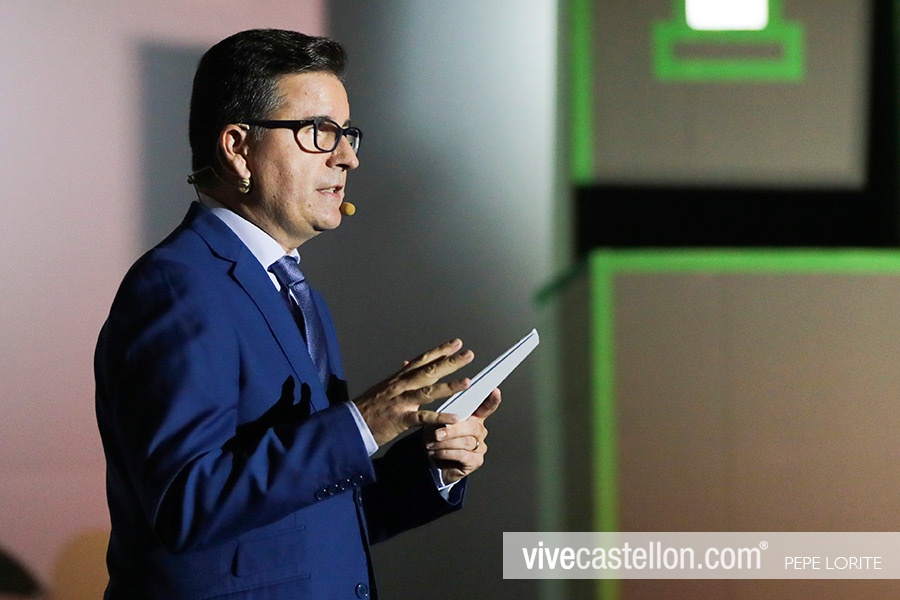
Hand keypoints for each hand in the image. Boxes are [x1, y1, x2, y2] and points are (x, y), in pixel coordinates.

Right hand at [354, 339, 474, 446]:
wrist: (350, 424)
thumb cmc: (368, 407)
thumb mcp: (384, 386)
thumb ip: (400, 376)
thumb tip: (409, 362)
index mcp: (399, 378)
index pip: (422, 360)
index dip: (440, 351)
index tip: (456, 343)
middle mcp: (401, 386)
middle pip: (429, 371)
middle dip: (450, 362)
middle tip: (468, 354)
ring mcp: (401, 402)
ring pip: (428, 391)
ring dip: (449, 386)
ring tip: (467, 382)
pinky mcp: (400, 419)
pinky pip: (422, 417)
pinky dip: (439, 417)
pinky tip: (454, 418)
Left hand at [425, 388, 500, 483]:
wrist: (433, 461)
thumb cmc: (438, 439)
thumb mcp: (438, 424)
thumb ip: (447, 418)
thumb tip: (448, 417)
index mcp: (474, 418)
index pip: (486, 407)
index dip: (492, 400)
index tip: (495, 391)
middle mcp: (479, 431)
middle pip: (473, 427)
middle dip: (454, 430)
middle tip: (438, 433)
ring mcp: (480, 446)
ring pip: (467, 441)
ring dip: (447, 443)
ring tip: (432, 443)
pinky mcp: (476, 461)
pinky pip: (463, 455)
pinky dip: (447, 453)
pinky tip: (437, 453)